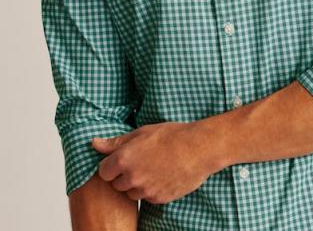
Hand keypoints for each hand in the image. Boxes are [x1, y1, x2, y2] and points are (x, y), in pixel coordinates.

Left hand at [91, 121, 218, 204]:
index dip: (111, 165)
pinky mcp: (158, 199)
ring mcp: (145, 190)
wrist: (198, 148)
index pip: (103, 171)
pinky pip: (147, 197)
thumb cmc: (171, 136)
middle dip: (124, 175)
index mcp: (124, 159)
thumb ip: (116, 142)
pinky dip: (151, 189)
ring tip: (153, 167)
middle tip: (140, 161)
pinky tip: (162, 174)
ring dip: (137, 184)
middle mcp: (132, 177)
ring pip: (131, 193)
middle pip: (116, 184)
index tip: (121, 159)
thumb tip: (94, 143)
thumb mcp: (142, 132)